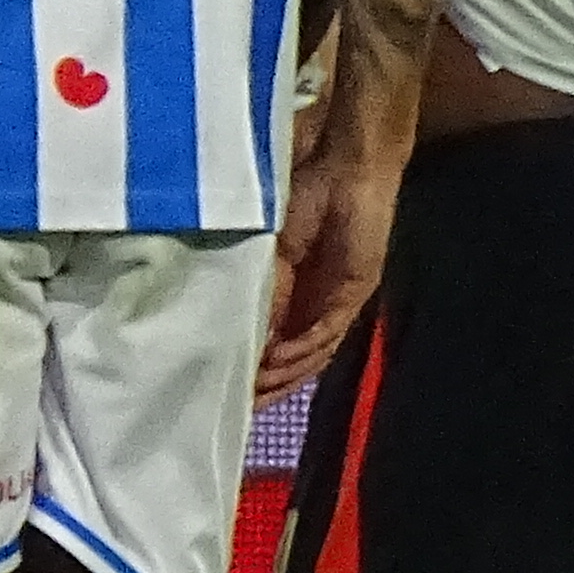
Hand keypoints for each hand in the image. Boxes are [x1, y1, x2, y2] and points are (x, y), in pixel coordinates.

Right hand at [256, 123, 398, 399]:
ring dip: (281, 377)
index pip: (270, 345)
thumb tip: (234, 335)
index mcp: (292, 294)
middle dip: (266, 388)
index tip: (220, 395)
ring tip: (251, 395)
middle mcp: (315, 304)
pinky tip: (276, 365)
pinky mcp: (353, 292)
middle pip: (292, 361)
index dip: (249, 372)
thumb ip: (259, 290)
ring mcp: (335, 301)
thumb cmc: (300, 192)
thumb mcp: (266, 249)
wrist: (342, 161)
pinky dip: (301, 352)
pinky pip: (326, 333)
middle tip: (234, 411)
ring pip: (310, 355)